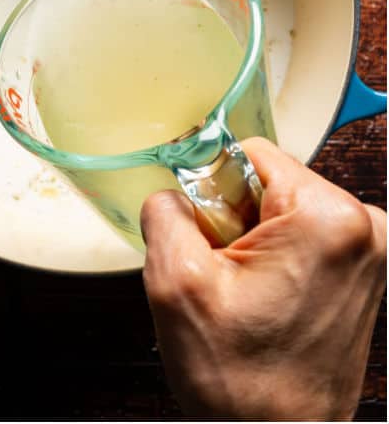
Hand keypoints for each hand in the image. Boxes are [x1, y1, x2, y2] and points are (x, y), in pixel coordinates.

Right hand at [141, 138, 385, 419]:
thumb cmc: (242, 382)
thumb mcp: (174, 282)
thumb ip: (165, 211)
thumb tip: (171, 190)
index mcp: (326, 218)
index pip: (247, 154)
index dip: (210, 191)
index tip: (206, 238)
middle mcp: (363, 228)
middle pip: (266, 182)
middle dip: (231, 220)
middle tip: (221, 277)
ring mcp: (368, 254)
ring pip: (278, 211)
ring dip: (248, 244)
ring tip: (241, 297)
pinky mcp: (361, 275)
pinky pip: (298, 239)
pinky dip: (271, 262)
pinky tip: (259, 303)